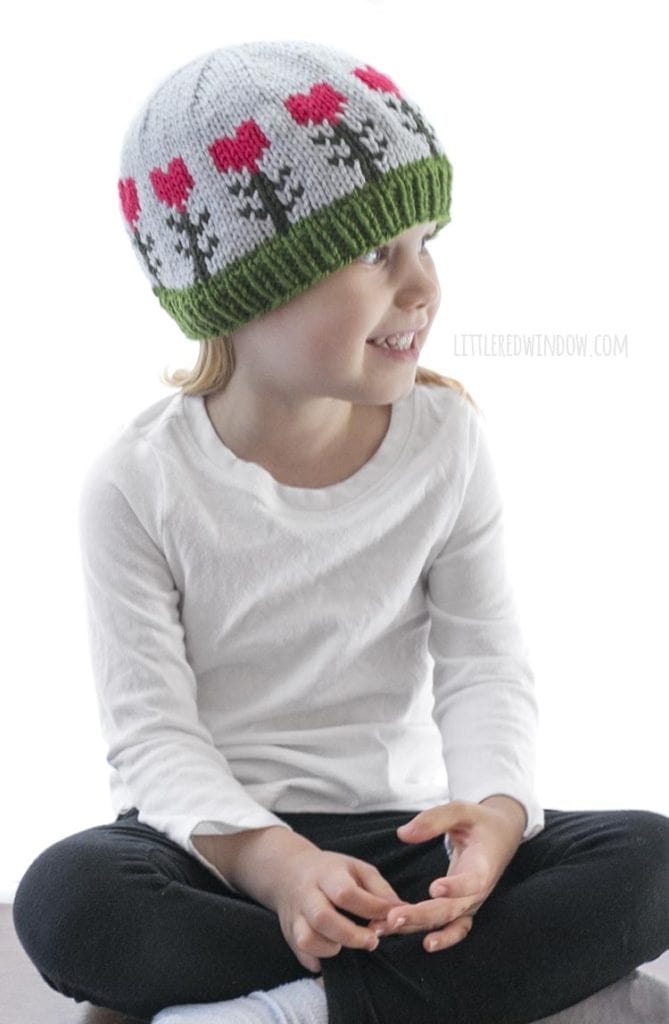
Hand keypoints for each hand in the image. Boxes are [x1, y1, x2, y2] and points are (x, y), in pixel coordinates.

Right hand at [275, 846, 407, 972]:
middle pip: (323, 918)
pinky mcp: (289, 934)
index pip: (346, 892)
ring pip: (307, 939)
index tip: (389, 917)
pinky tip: (333, 953)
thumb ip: (380, 889)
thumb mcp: (357, 868)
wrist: (289, 871)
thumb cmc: (331, 871)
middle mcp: (307, 895)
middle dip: (351, 935)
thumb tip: (403, 911)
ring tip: (347, 945)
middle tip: (373, 941)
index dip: (370, 908)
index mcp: (326, 874)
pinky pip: (301, 955)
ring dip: (331, 948)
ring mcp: (295, 916)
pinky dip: (318, 960)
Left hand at [368, 797, 524, 953]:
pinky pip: (449, 928)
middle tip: (393, 918)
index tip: (435, 889)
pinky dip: (431, 935)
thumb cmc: (479, 822)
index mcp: (484, 865)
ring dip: (417, 927)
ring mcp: (470, 903)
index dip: (456, 887)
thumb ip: (434, 819)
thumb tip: (403, 834)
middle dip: (422, 916)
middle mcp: (478, 890)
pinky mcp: (462, 908)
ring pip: (446, 922)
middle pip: (452, 909)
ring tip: (388, 927)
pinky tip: (403, 935)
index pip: (473, 881)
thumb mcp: (462, 810)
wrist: (500, 836)